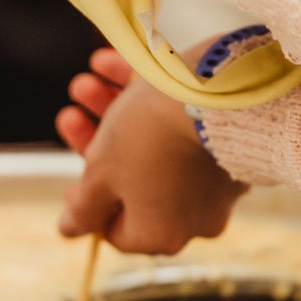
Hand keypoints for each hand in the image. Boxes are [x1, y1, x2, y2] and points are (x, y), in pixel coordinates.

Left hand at [56, 48, 246, 254]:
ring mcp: (215, 181)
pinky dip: (147, 99)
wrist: (216, 91)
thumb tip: (69, 231)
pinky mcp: (231, 144)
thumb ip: (84, 207)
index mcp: (162, 235)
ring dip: (111, 112)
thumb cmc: (149, 139)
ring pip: (153, 147)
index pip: (117, 229)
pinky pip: (181, 126)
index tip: (76, 176)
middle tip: (71, 113)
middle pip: (131, 181)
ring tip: (86, 81)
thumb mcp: (101, 174)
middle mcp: (194, 216)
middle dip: (95, 142)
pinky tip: (111, 65)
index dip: (89, 200)